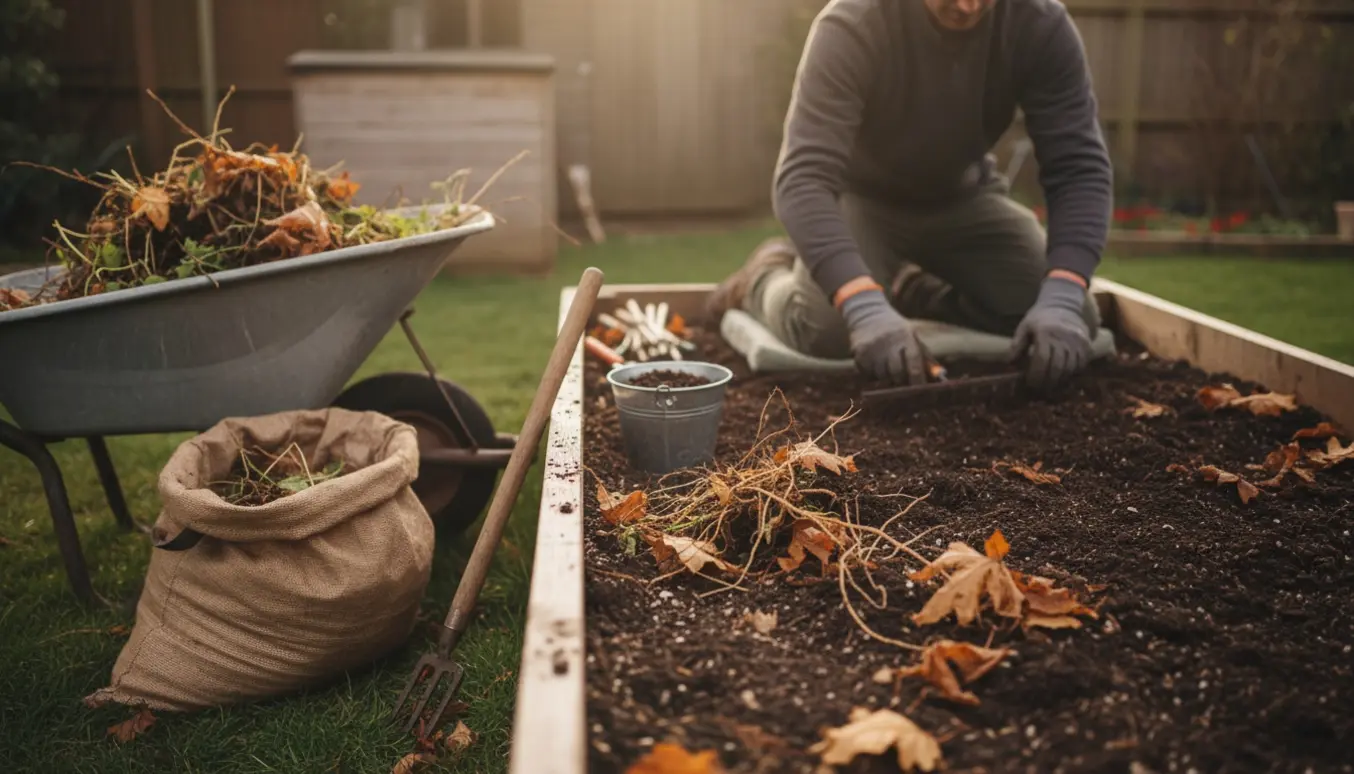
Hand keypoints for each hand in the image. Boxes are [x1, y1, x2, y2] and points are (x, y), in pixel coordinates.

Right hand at [839, 288, 928, 384]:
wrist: (868, 313)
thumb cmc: (897, 331)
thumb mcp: (914, 338)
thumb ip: (926, 359)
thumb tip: (941, 378)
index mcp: (906, 337)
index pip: (914, 363)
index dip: (918, 380)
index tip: (920, 391)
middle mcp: (889, 342)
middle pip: (896, 373)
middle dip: (900, 380)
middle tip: (900, 379)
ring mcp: (872, 347)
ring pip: (880, 375)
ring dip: (884, 377)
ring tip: (885, 366)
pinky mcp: (858, 352)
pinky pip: (866, 373)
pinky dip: (871, 373)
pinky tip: (873, 363)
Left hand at [1009, 275, 1091, 390]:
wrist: (1064, 304)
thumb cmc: (1040, 317)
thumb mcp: (1025, 326)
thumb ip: (1017, 344)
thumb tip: (1010, 363)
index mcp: (1045, 332)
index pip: (1042, 359)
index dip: (1036, 374)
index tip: (1030, 383)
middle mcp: (1063, 337)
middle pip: (1057, 367)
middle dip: (1048, 382)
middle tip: (1040, 389)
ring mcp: (1077, 341)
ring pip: (1070, 368)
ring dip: (1060, 380)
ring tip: (1051, 386)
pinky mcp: (1086, 344)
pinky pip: (1081, 364)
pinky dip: (1072, 373)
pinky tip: (1063, 377)